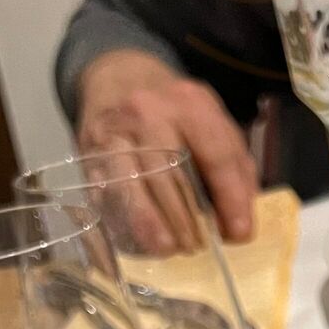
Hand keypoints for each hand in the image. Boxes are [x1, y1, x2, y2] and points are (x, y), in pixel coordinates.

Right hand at [76, 49, 257, 248]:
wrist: (117, 79)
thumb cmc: (174, 113)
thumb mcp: (212, 123)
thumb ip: (234, 168)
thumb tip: (238, 225)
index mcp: (189, 104)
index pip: (216, 155)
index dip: (230, 199)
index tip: (239, 234)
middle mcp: (148, 114)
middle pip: (171, 174)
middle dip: (188, 219)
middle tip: (199, 248)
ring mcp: (114, 134)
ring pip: (133, 185)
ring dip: (154, 225)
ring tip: (170, 249)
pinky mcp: (89, 156)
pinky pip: (107, 194)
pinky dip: (125, 221)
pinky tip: (140, 240)